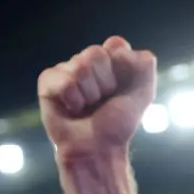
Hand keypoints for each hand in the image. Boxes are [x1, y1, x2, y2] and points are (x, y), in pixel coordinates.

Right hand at [37, 36, 156, 160]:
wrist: (98, 148)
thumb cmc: (117, 124)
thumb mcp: (142, 95)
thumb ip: (145, 69)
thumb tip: (132, 49)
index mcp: (109, 62)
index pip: (116, 45)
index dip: (121, 67)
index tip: (121, 88)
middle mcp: (86, 62)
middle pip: (96, 54)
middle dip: (105, 83)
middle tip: (102, 101)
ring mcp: (66, 70)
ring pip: (80, 67)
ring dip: (90, 94)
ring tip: (87, 107)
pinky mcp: (48, 81)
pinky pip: (63, 80)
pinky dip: (73, 99)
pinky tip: (72, 109)